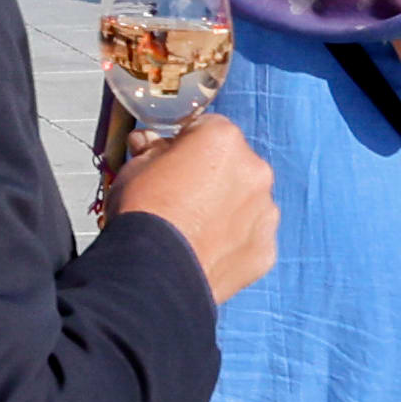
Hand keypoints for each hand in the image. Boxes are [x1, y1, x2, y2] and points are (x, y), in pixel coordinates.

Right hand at [109, 110, 279, 301]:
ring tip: (194, 229)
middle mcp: (254, 170)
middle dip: (213, 175)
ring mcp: (265, 212)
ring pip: (248, 201)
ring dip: (228, 208)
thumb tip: (149, 144)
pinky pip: (252, 237)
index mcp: (223, 140)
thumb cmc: (143, 214)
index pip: (208, 129)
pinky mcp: (266, 249)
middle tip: (183, 197)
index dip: (186, 144)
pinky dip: (235, 241)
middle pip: (235, 164)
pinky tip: (207, 250)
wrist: (155, 272)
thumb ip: (151, 150)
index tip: (172, 160)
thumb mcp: (134, 168)